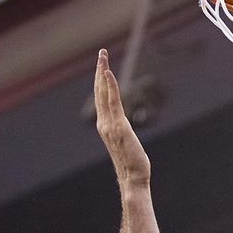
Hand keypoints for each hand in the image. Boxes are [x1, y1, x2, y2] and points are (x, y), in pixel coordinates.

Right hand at [94, 49, 150, 188]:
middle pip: (99, 91)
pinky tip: (108, 72)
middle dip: (100, 71)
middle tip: (101, 54)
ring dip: (103, 72)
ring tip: (103, 56)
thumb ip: (124, 134)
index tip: (102, 66)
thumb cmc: (133, 165)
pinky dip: (109, 86)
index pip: (101, 99)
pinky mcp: (119, 126)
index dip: (101, 81)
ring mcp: (110, 124)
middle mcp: (104, 123)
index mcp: (105, 126)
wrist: (134, 179)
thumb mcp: (127, 145)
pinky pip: (113, 102)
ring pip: (103, 93)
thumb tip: (126, 132)